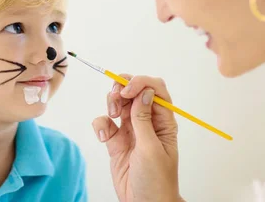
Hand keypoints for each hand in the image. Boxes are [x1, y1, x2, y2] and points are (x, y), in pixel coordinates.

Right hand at [92, 75, 182, 201]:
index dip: (140, 83)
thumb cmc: (156, 180)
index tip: (126, 90)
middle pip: (134, 91)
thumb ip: (143, 119)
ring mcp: (131, 130)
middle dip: (122, 89)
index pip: (155, 89)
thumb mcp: (151, 148)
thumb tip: (144, 91)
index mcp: (163, 121)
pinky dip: (101, 124)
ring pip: (118, 103)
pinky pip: (105, 122)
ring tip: (112, 117)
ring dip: (111, 103)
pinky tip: (103, 137)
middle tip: (116, 100)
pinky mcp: (116, 140)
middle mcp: (147, 121)